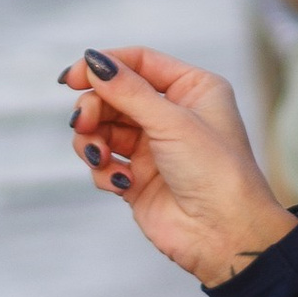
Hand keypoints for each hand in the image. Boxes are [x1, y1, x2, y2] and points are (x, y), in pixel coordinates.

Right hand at [62, 45, 297, 284]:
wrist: (225, 234)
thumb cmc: (216, 172)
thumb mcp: (172, 121)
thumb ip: (128, 91)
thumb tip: (93, 62)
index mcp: (192, 88)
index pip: (138, 62)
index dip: (104, 66)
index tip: (73, 77)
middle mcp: (172, 114)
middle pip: (114, 95)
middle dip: (94, 108)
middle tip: (83, 122)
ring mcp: (153, 147)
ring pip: (102, 129)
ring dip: (93, 140)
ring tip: (100, 156)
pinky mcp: (137, 179)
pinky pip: (103, 163)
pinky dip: (104, 170)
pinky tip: (121, 182)